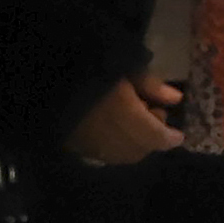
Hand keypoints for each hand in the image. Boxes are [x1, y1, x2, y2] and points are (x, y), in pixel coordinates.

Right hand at [66, 71, 182, 166]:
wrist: (45, 77)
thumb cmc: (92, 67)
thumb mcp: (127, 68)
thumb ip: (152, 86)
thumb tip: (175, 99)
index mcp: (127, 119)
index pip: (156, 138)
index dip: (169, 138)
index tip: (178, 136)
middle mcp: (111, 140)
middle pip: (140, 150)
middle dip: (151, 139)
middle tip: (152, 116)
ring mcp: (90, 146)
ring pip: (121, 155)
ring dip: (133, 144)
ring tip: (131, 119)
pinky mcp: (73, 146)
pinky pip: (102, 154)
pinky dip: (114, 146)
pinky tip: (112, 128)